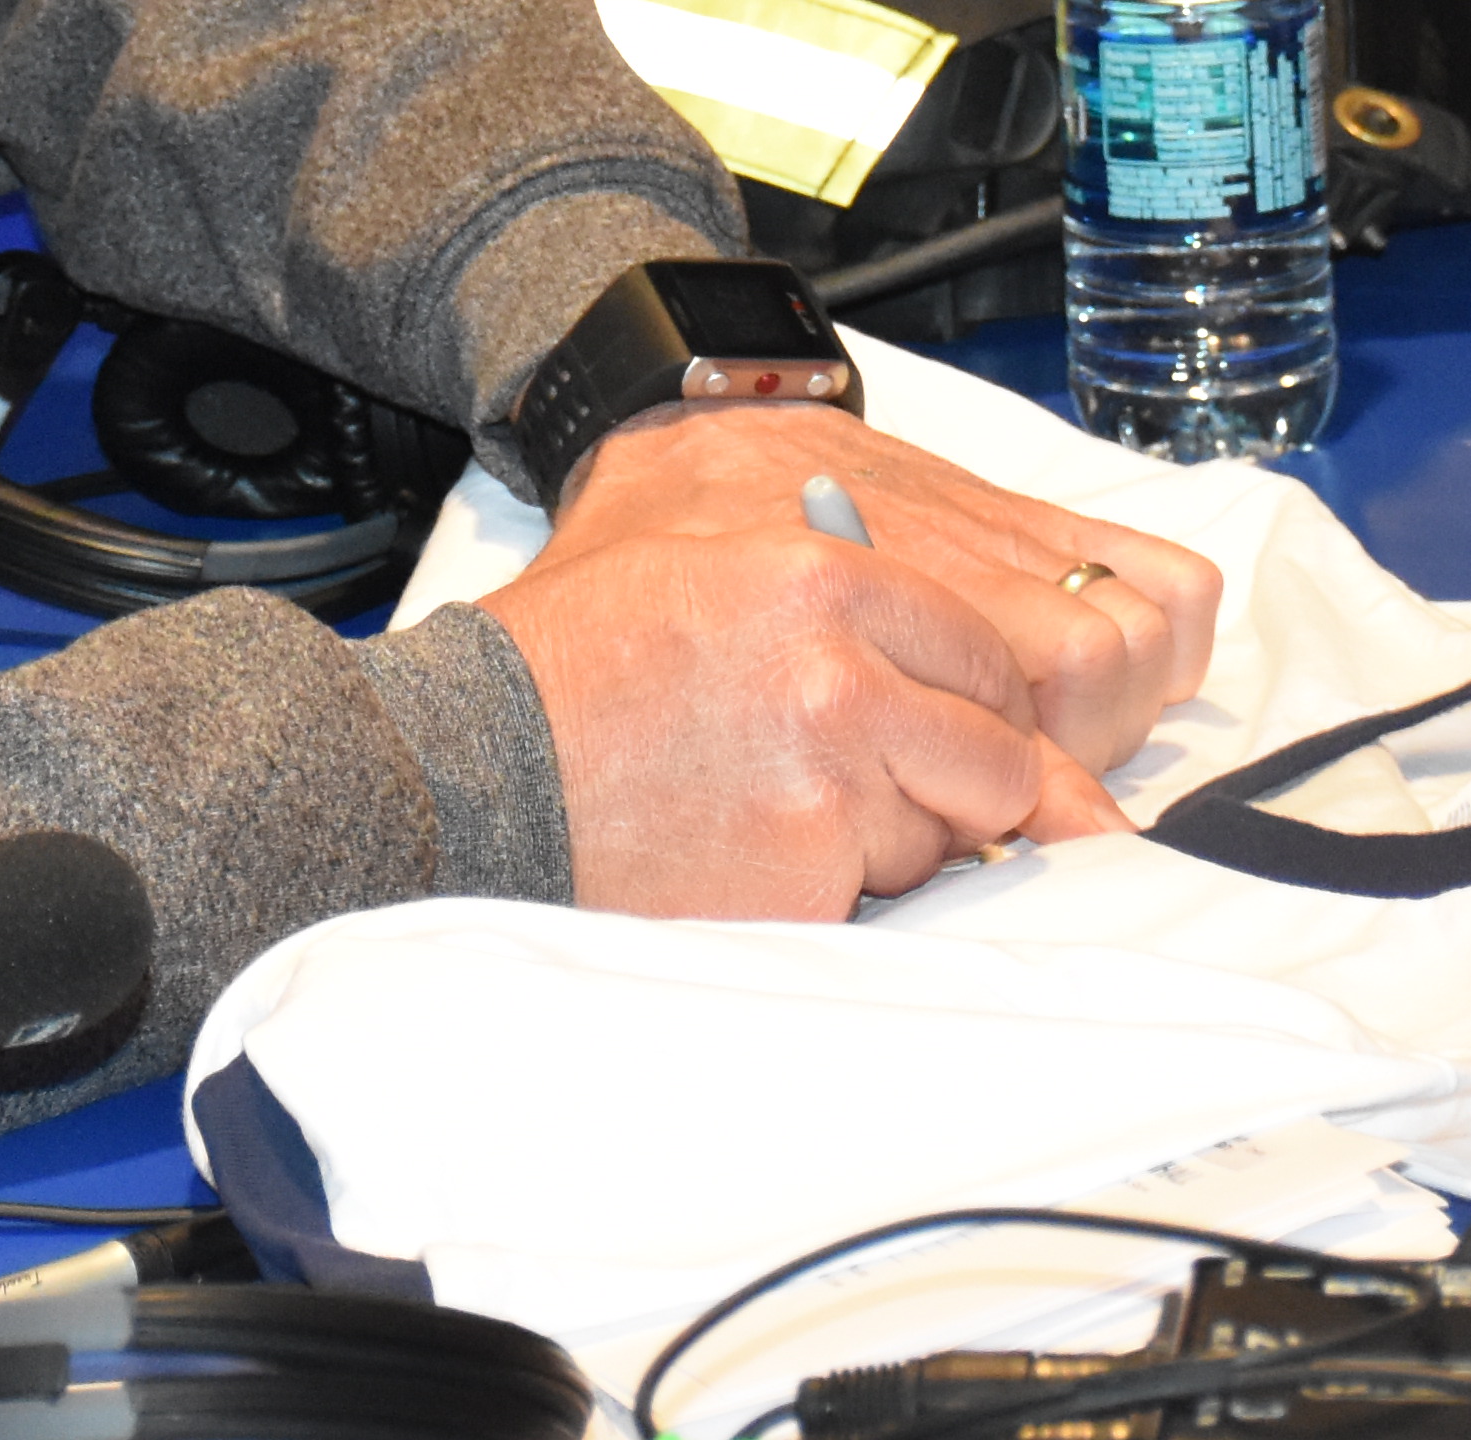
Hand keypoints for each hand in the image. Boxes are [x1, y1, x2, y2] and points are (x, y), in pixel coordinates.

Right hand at [478, 410, 1220, 918]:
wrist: (473, 770)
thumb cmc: (577, 668)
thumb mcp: (713, 571)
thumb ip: (846, 607)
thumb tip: (955, 669)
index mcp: (827, 578)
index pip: (985, 655)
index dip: (970, 702)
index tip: (939, 725)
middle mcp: (843, 672)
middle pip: (997, 756)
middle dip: (952, 783)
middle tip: (865, 783)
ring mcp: (830, 778)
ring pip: (944, 835)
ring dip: (887, 840)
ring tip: (772, 809)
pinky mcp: (805, 874)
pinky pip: (876, 898)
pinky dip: (831, 892)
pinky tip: (748, 853)